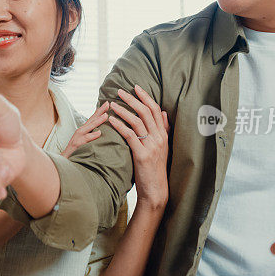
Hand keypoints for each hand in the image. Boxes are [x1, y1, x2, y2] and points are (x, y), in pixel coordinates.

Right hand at [61, 101, 109, 157]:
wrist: (64, 162)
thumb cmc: (77, 153)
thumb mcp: (87, 143)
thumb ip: (93, 137)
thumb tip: (104, 133)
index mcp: (85, 131)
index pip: (93, 119)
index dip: (100, 111)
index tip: (108, 103)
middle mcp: (81, 132)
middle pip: (91, 119)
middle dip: (100, 111)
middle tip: (108, 103)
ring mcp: (77, 137)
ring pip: (89, 127)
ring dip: (97, 121)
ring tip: (106, 115)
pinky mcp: (76, 145)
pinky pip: (85, 139)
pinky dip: (92, 135)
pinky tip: (99, 132)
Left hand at [107, 85, 168, 210]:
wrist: (156, 189)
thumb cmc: (155, 168)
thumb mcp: (163, 147)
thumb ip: (162, 129)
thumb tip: (163, 112)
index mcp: (163, 134)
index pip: (155, 109)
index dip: (145, 96)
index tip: (135, 87)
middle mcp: (159, 138)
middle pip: (145, 112)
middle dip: (132, 99)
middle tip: (120, 91)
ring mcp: (151, 146)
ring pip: (137, 121)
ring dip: (123, 110)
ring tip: (112, 103)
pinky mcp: (142, 155)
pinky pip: (129, 135)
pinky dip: (119, 125)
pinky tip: (111, 120)